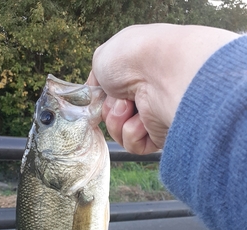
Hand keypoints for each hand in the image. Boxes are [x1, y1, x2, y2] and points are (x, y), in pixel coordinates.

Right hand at [88, 24, 238, 153]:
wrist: (161, 73)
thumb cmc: (134, 58)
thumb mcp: (102, 58)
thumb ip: (96, 79)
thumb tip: (96, 95)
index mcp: (136, 73)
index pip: (110, 95)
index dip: (102, 97)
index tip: (99, 94)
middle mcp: (146, 94)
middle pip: (111, 115)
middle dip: (109, 109)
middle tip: (120, 97)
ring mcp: (153, 115)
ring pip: (119, 132)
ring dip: (117, 120)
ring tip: (131, 106)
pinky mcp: (159, 135)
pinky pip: (132, 144)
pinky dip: (132, 132)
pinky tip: (142, 119)